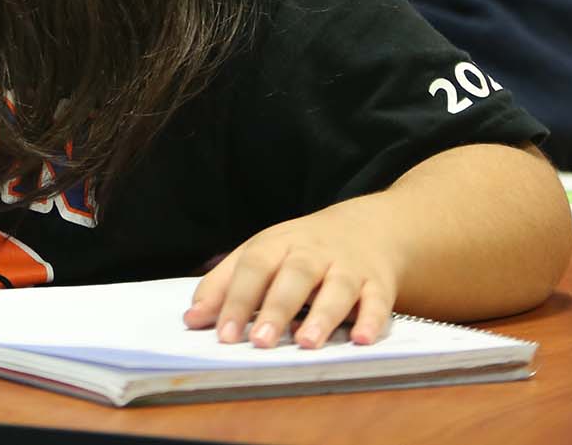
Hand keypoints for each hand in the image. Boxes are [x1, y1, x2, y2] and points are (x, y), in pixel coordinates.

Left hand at [183, 196, 402, 349]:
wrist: (367, 227)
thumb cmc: (300, 250)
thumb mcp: (260, 254)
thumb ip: (224, 285)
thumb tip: (193, 319)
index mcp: (277, 244)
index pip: (253, 267)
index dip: (237, 299)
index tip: (223, 334)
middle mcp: (312, 252)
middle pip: (294, 275)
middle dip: (276, 308)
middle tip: (259, 342)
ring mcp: (348, 266)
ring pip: (336, 287)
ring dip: (322, 315)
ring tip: (306, 343)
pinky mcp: (379, 283)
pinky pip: (378, 301)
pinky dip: (371, 319)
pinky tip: (360, 339)